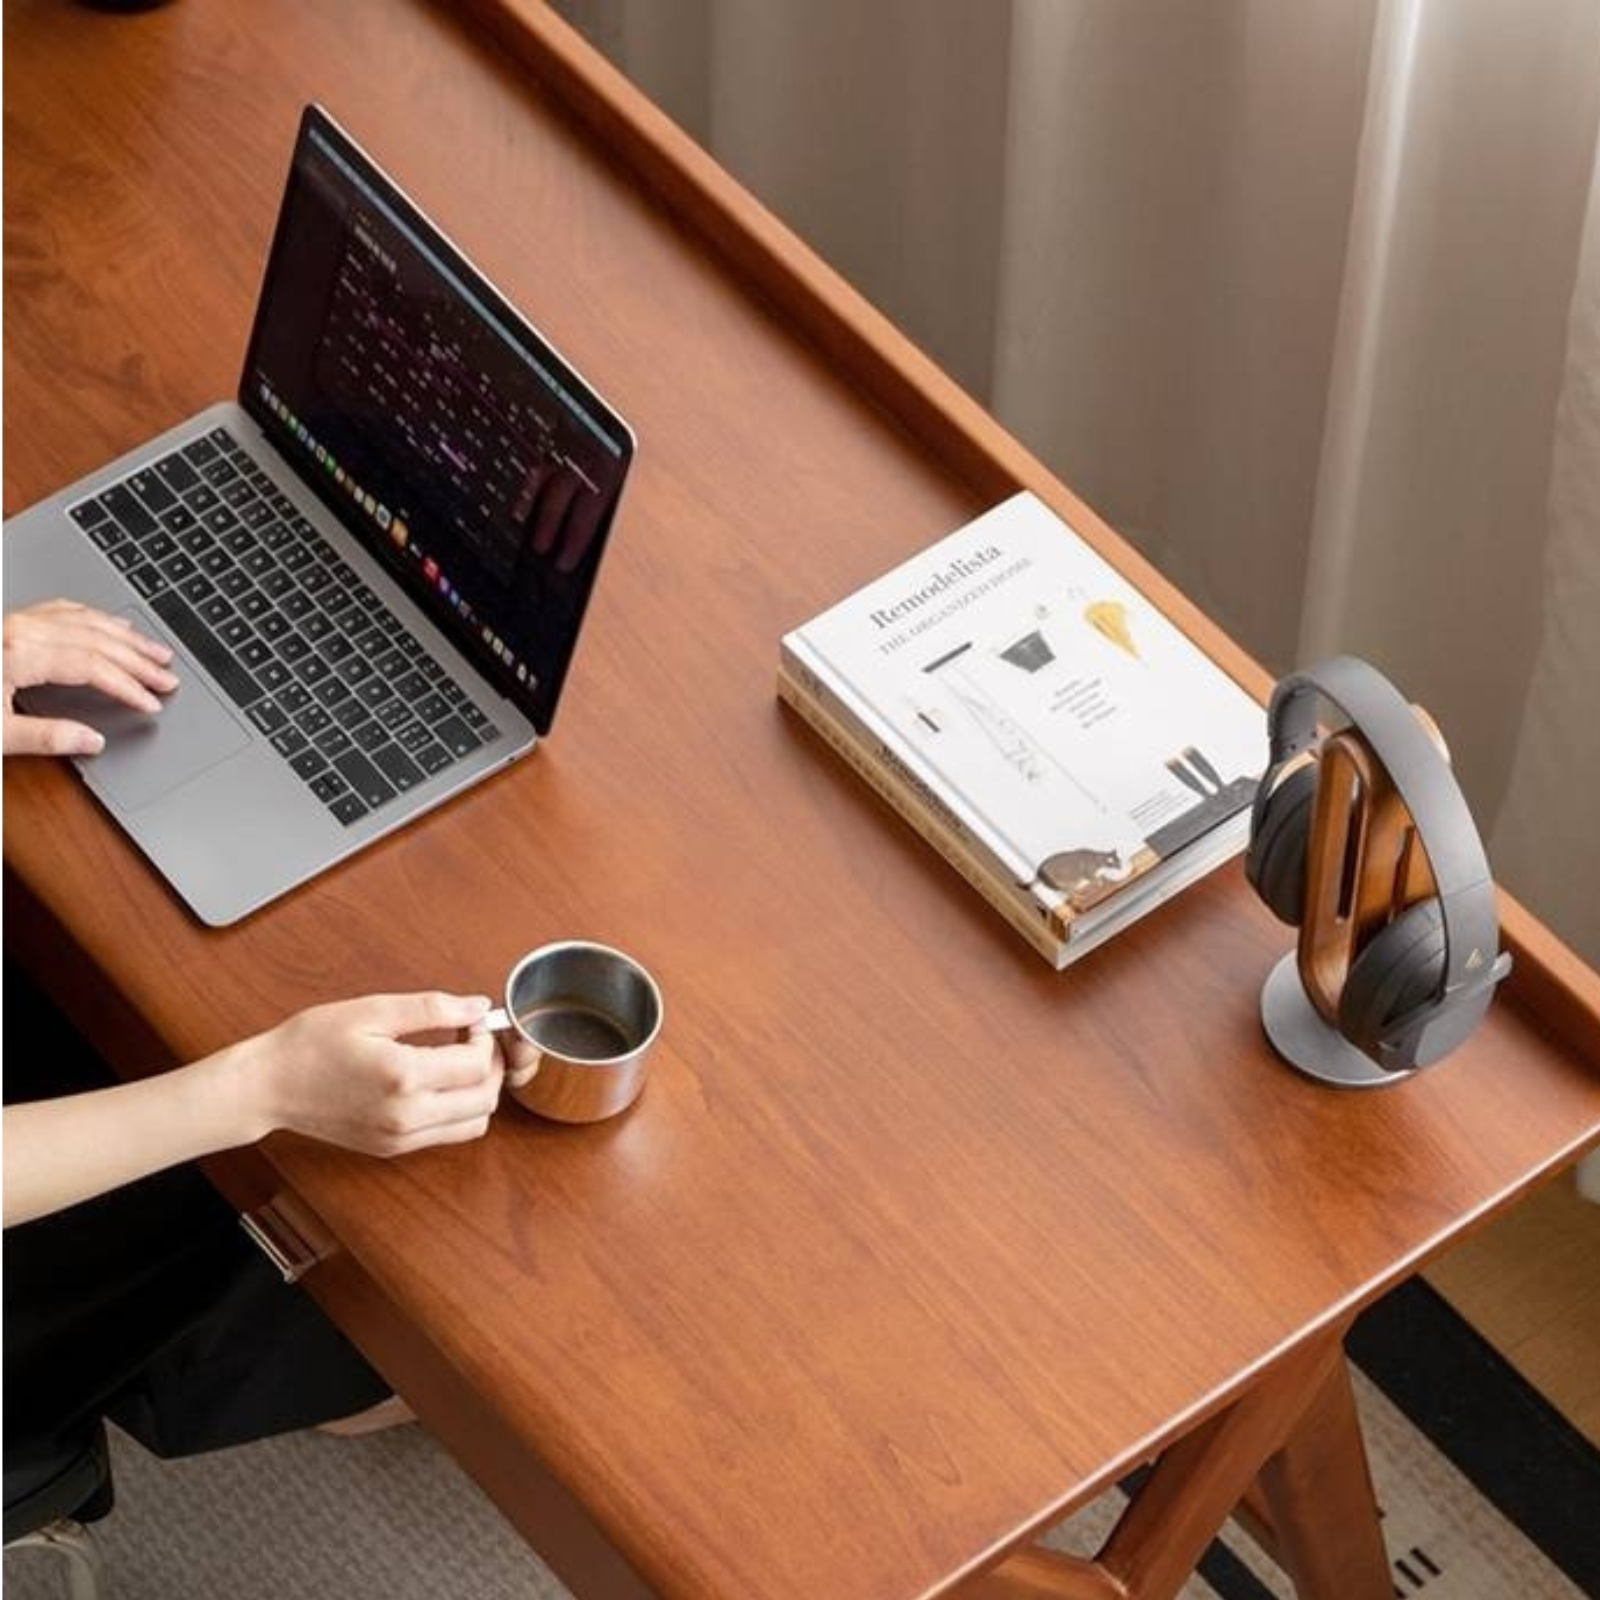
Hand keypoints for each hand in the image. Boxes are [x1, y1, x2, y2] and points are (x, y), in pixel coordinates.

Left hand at [2, 600, 177, 755]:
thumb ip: (45, 738)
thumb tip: (92, 741)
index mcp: (20, 652)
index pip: (92, 666)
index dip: (128, 686)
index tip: (151, 702)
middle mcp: (21, 629)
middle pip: (96, 639)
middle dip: (138, 661)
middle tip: (167, 677)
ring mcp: (16, 621)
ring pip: (84, 618)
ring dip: (125, 635)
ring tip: (154, 650)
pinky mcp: (10, 621)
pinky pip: (62, 609)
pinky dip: (95, 617)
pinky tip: (110, 624)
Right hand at [231, 992, 506, 1155]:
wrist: (267, 1087)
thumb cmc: (310, 1044)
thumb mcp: (371, 1010)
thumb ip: (431, 1009)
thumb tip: (477, 1006)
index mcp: (403, 1077)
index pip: (478, 1065)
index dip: (485, 1038)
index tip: (470, 1022)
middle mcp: (407, 1116)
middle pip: (486, 1099)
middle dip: (492, 1066)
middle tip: (472, 1041)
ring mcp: (400, 1138)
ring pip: (475, 1124)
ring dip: (480, 1092)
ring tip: (458, 1062)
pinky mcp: (392, 1149)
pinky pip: (448, 1135)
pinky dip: (459, 1111)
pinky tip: (438, 1084)